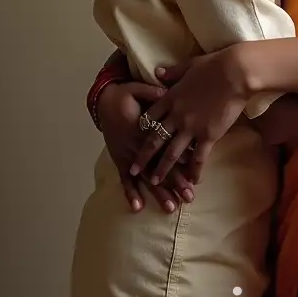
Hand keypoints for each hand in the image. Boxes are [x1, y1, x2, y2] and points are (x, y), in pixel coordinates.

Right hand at [97, 81, 194, 210]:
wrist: (103, 102)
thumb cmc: (126, 95)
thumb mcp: (139, 89)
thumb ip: (155, 92)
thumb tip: (170, 94)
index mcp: (143, 127)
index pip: (164, 144)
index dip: (179, 155)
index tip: (193, 167)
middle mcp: (135, 144)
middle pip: (157, 166)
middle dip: (174, 182)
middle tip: (189, 197)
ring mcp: (126, 154)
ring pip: (144, 176)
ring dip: (158, 192)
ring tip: (171, 207)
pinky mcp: (120, 159)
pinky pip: (124, 178)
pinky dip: (130, 192)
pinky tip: (138, 207)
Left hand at [131, 47, 251, 185]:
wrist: (235, 73)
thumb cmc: (214, 66)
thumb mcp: (188, 65)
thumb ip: (172, 73)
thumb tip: (157, 72)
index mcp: (170, 98)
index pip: (150, 116)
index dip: (141, 128)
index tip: (135, 137)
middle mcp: (176, 116)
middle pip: (155, 140)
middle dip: (143, 157)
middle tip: (134, 170)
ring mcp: (191, 128)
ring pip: (172, 153)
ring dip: (162, 169)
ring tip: (155, 182)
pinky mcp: (208, 135)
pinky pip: (198, 158)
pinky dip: (194, 170)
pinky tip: (193, 180)